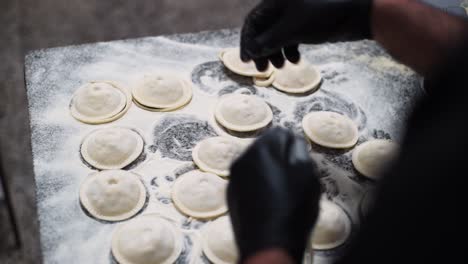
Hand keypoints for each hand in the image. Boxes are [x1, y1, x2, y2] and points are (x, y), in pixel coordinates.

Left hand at [227, 127, 320, 262]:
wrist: (267, 245)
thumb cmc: (291, 210)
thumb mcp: (307, 176)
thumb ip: (300, 152)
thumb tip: (294, 142)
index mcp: (262, 150)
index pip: (281, 132)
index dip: (294, 145)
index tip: (301, 160)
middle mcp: (243, 158)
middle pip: (265, 146)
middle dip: (279, 156)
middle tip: (293, 175)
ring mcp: (234, 177)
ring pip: (255, 163)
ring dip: (268, 169)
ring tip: (282, 190)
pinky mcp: (231, 193)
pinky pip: (247, 179)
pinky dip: (258, 183)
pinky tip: (269, 200)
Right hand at [241, 0, 372, 70]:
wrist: (355, 17)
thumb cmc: (323, 18)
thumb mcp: (292, 30)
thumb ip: (269, 41)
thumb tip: (251, 52)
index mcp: (276, 2)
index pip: (252, 22)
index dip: (248, 41)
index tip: (247, 60)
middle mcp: (282, 8)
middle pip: (263, 31)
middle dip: (262, 51)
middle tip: (262, 69)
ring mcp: (294, 18)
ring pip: (276, 38)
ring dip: (276, 54)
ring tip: (281, 67)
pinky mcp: (304, 26)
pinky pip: (289, 40)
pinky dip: (290, 51)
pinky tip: (296, 60)